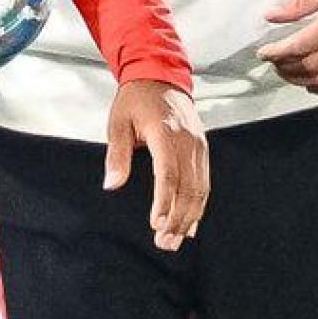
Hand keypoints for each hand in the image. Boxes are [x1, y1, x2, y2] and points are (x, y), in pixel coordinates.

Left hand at [104, 80, 208, 251]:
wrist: (160, 76)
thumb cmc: (136, 99)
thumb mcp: (118, 122)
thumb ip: (117, 154)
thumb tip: (111, 184)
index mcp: (166, 133)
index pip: (168, 175)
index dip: (164, 202)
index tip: (156, 224)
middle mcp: (187, 141)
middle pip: (188, 187)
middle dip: (178, 219)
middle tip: (165, 242)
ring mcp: (199, 145)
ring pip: (200, 189)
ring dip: (190, 217)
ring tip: (176, 240)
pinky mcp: (203, 148)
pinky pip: (205, 181)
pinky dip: (200, 205)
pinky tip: (192, 224)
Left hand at [260, 0, 317, 95]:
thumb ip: (300, 3)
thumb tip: (273, 15)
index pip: (302, 44)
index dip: (279, 52)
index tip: (265, 53)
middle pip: (313, 65)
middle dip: (287, 67)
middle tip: (274, 62)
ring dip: (305, 81)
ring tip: (291, 73)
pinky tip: (317, 82)